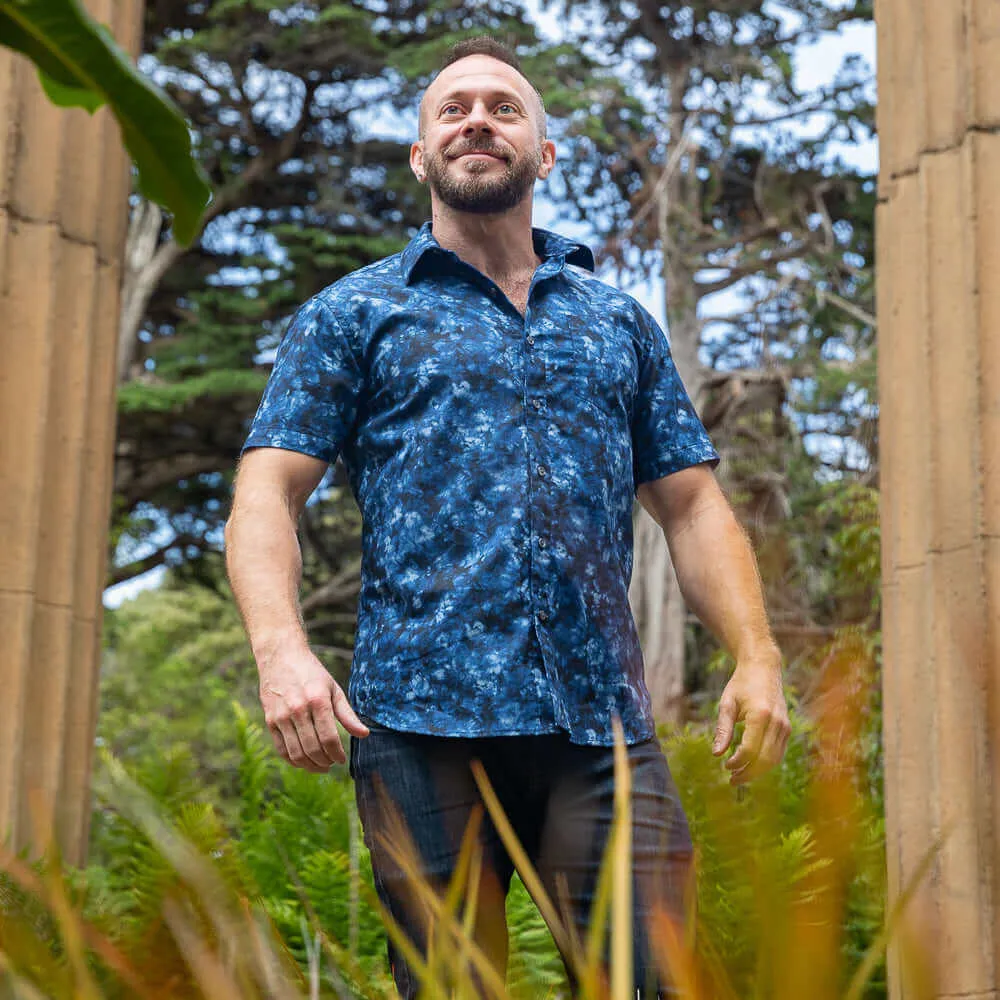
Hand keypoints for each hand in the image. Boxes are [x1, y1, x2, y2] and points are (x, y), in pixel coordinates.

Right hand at [257, 642, 369, 771]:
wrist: (280, 657)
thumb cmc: (311, 673)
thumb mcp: (333, 689)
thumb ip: (347, 714)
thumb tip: (364, 734)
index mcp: (317, 700)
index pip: (329, 738)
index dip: (337, 754)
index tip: (342, 759)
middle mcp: (297, 709)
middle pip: (313, 748)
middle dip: (326, 762)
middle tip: (333, 763)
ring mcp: (281, 716)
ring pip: (296, 753)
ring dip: (310, 765)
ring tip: (321, 766)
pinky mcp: (270, 721)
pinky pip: (281, 749)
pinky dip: (294, 761)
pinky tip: (305, 762)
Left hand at [712, 654, 789, 785]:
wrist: (763, 668)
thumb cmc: (741, 684)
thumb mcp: (727, 704)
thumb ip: (723, 730)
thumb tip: (716, 754)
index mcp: (760, 715)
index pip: (750, 749)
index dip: (737, 762)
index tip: (725, 766)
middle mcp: (777, 723)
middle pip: (765, 759)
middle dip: (749, 773)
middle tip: (732, 780)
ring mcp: (785, 726)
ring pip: (774, 759)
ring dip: (758, 771)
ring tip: (739, 776)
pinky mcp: (787, 729)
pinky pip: (779, 752)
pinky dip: (766, 763)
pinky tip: (751, 765)